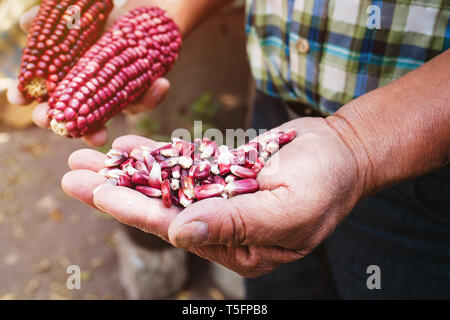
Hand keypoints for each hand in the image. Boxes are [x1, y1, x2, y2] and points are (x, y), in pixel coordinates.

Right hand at [7, 2, 170, 146]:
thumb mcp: (78, 15)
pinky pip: (144, 100)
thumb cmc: (106, 14)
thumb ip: (53, 21)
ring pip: (106, 119)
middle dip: (62, 125)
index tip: (20, 100)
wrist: (145, 13)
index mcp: (67, 76)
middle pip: (71, 117)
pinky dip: (153, 95)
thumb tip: (25, 24)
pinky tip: (161, 83)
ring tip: (97, 135)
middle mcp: (89, 92)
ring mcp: (114, 96)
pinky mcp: (140, 94)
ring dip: (98, 128)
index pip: (44, 95)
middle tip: (58, 127)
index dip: (29, 98)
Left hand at [62, 117, 366, 276]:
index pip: (176, 228)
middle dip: (116, 190)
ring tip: (88, 156)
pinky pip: (183, 164)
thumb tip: (179, 232)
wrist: (345, 151)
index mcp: (238, 246)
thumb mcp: (289, 209)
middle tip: (74, 173)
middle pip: (160, 206)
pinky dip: (156, 154)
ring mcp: (221, 196)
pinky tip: (127, 146)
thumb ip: (237, 224)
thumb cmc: (328, 183)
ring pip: (166, 183)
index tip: (95, 192)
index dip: (133, 209)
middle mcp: (223, 224)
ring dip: (127, 170)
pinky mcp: (223, 172)